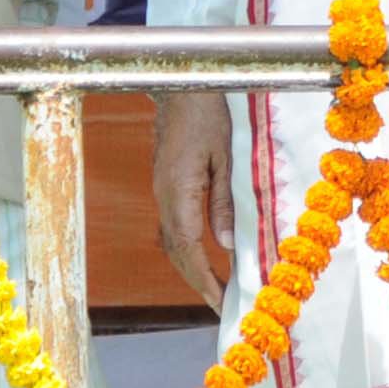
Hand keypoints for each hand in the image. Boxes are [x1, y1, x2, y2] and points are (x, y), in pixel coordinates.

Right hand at [151, 90, 235, 314]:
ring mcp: (162, 191)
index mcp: (178, 193)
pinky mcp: (165, 183)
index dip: (205, 279)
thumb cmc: (209, 111)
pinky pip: (173, 225)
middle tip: (220, 305)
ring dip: (191, 266)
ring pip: (172, 241)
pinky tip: (203, 253)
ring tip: (215, 287)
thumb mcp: (225, 155)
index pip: (189, 249)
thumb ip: (224, 200)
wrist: (182, 82)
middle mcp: (164, 197)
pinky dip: (187, 247)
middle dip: (198, 281)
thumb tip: (226, 245)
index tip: (221, 301)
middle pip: (176, 252)